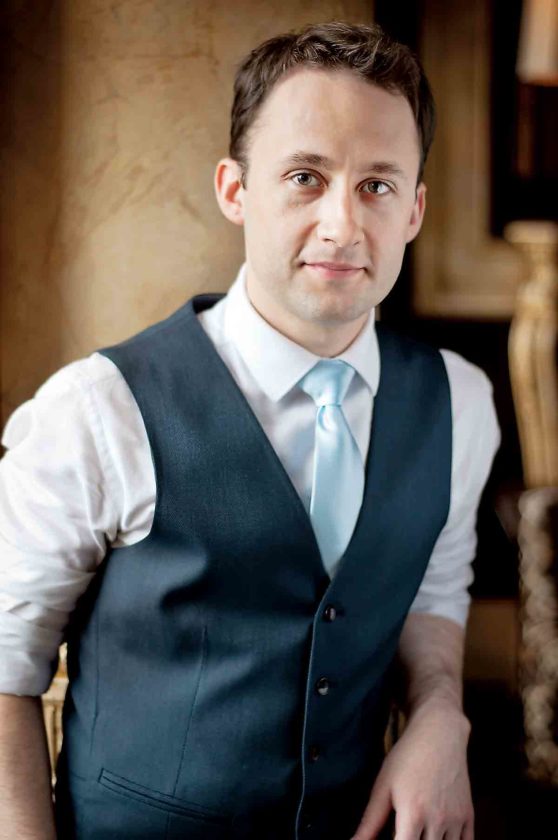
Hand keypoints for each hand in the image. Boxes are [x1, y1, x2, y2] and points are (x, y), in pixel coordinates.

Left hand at [351, 703, 473, 839]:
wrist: (439, 733)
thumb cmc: (406, 757)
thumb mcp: (383, 786)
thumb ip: (370, 822)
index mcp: (412, 814)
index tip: (391, 838)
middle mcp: (437, 820)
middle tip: (403, 832)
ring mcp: (456, 819)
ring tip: (418, 832)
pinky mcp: (469, 816)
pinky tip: (436, 836)